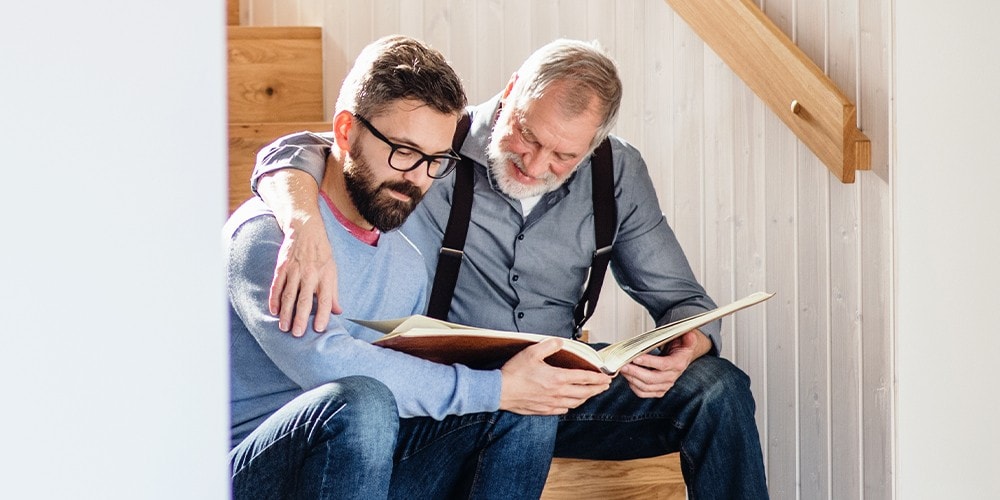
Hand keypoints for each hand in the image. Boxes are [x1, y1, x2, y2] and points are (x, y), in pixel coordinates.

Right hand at [269, 212, 340, 335]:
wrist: (306, 231)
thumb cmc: (322, 255)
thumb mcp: (333, 271)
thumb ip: (334, 293)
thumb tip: (338, 312)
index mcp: (325, 276)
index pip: (325, 299)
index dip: (323, 314)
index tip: (319, 329)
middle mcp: (310, 274)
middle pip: (304, 300)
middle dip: (300, 318)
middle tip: (297, 334)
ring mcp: (294, 271)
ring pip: (289, 295)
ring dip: (286, 313)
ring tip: (284, 327)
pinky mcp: (282, 267)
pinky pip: (277, 285)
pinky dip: (274, 299)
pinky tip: (273, 311)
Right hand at [499, 339, 612, 414]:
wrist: (500, 392)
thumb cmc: (514, 372)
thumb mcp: (531, 352)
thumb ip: (549, 345)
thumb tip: (561, 341)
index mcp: (557, 378)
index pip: (584, 378)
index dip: (597, 378)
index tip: (606, 377)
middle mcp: (558, 392)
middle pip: (584, 392)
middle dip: (597, 389)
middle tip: (605, 386)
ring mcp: (551, 403)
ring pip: (576, 402)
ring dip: (586, 397)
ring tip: (591, 393)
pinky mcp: (544, 410)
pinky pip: (563, 410)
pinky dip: (572, 405)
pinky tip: (571, 403)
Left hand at [618, 329, 708, 397]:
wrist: (681, 358)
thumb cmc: (679, 348)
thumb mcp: (686, 340)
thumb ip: (688, 338)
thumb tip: (689, 335)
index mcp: (678, 364)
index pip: (662, 365)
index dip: (648, 362)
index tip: (635, 357)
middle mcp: (672, 377)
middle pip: (651, 379)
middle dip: (635, 372)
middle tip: (623, 365)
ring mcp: (665, 386)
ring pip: (646, 387)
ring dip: (632, 379)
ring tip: (623, 369)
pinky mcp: (658, 391)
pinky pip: (644, 393)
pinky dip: (634, 387)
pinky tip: (628, 378)